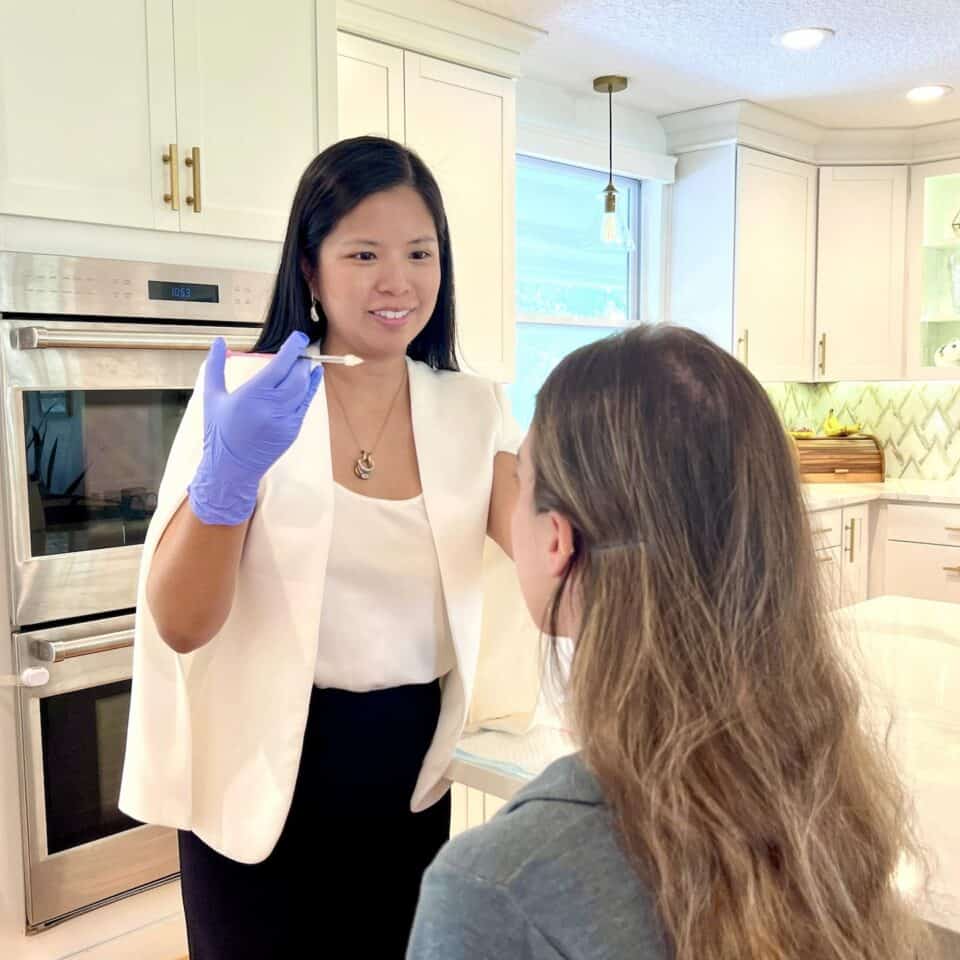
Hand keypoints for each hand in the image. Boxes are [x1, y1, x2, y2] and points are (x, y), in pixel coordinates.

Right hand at [188, 331, 322, 524]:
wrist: (231, 468)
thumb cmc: (219, 432)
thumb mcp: (212, 397)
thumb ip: (215, 366)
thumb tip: (218, 341)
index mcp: (252, 395)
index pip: (281, 364)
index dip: (293, 348)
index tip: (299, 337)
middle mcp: (272, 406)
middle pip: (296, 375)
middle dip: (300, 359)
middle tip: (299, 350)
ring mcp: (285, 419)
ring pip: (303, 389)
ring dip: (306, 373)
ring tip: (304, 362)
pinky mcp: (293, 430)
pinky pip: (305, 404)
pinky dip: (310, 389)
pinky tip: (313, 378)